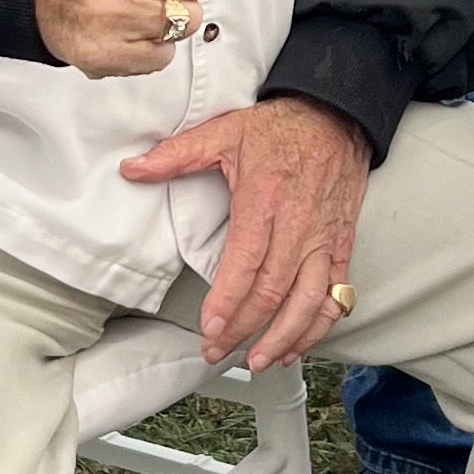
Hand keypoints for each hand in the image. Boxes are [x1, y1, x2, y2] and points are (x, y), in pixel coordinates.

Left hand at [123, 96, 370, 371]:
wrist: (338, 113)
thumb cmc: (280, 126)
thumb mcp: (224, 130)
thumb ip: (177, 154)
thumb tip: (132, 169)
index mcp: (264, 198)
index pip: (246, 262)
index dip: (228, 301)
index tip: (209, 328)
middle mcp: (299, 224)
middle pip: (273, 290)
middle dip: (244, 328)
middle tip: (217, 351)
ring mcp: (324, 238)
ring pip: (309, 301)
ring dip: (284, 337)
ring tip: (258, 360)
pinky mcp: (341, 244)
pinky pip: (335, 294)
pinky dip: (318, 326)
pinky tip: (296, 344)